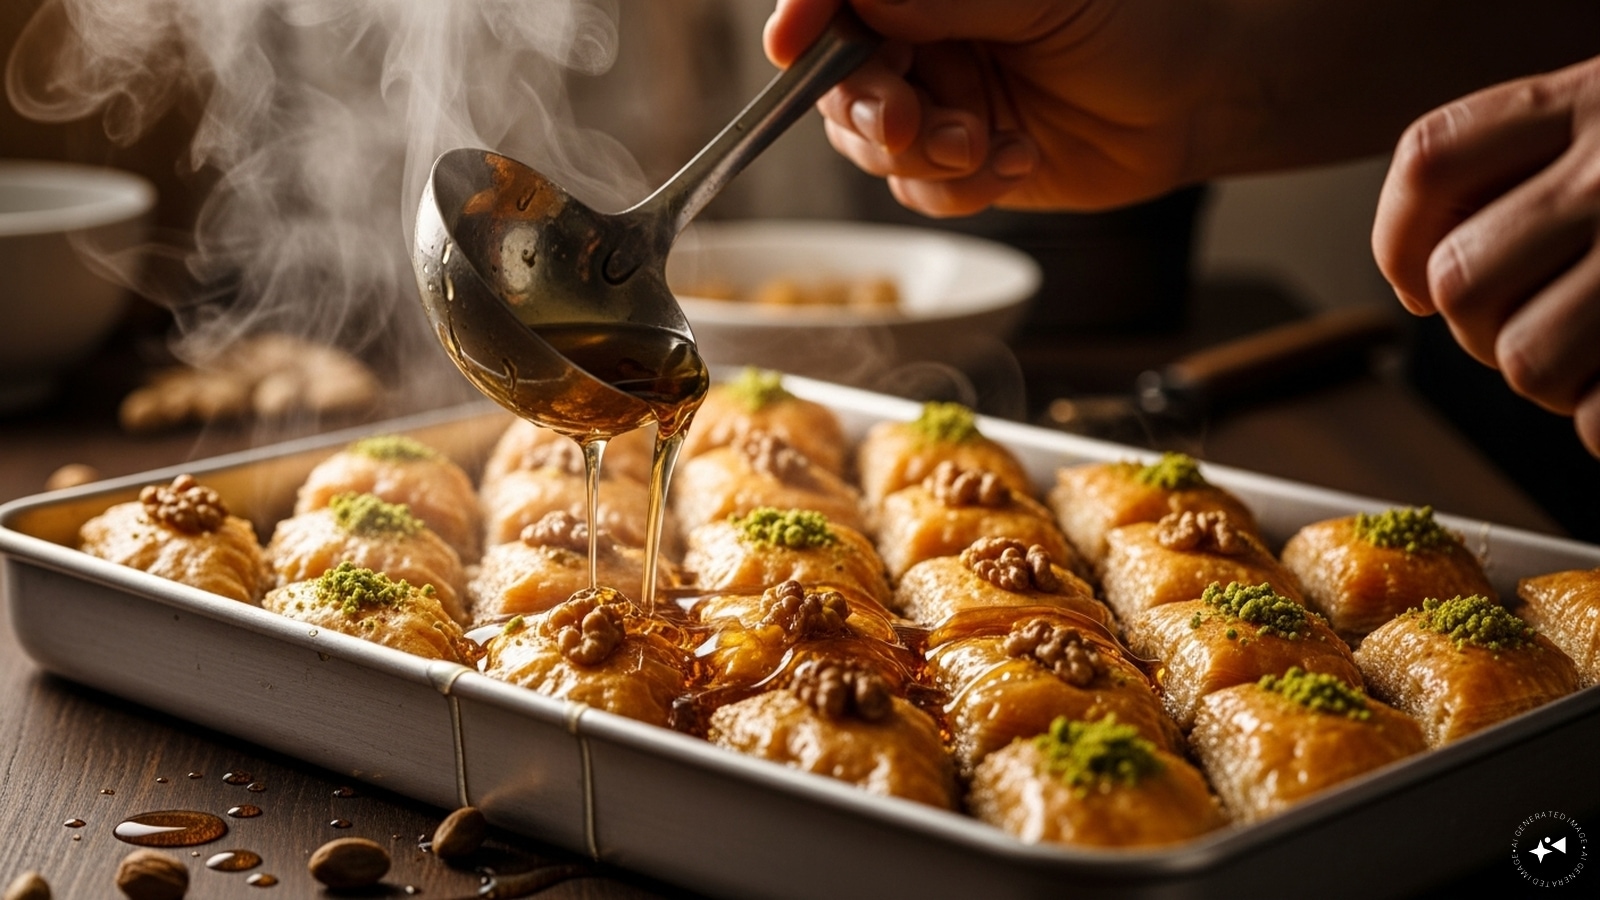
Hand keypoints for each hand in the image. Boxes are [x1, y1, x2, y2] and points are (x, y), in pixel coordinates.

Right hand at [763, 0, 1219, 215]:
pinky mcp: (955, 163)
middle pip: (837, 74)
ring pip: (869, 142)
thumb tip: (863, 1)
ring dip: (922, 154)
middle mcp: (919, 33)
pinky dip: (961, 186)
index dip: (805, 15)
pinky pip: (917, 189)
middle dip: (868, 104)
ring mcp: (933, 99)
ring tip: (984, 143)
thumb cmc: (1141, 20)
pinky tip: (1019, 158)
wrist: (1199, 99)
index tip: (790, 43)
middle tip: (906, 122)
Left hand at [1373, 55, 1599, 456]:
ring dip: (1552, 383)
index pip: (1432, 160)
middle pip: (1460, 280)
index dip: (1400, 236)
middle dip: (1482, 330)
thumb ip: (1538, 163)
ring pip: (1523, 358)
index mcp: (1588, 97)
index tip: (1417, 282)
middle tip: (1535, 331)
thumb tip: (1420, 284)